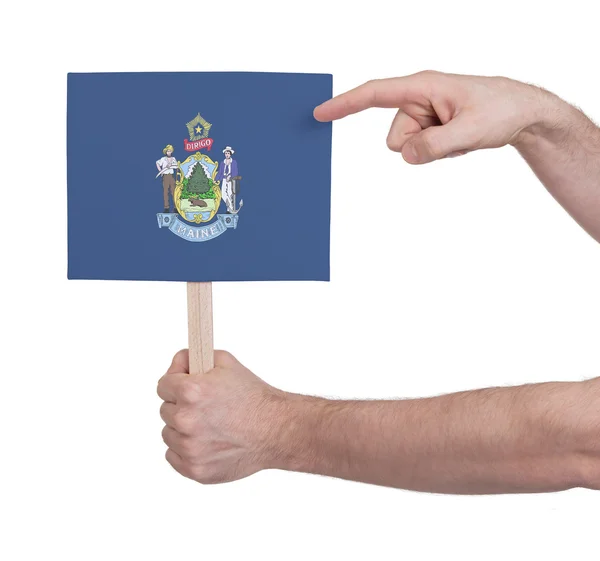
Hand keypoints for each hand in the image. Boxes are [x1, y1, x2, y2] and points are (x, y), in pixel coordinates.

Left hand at [157, 350, 287, 483]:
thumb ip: (194, 357)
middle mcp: (186, 420)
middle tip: (205, 407)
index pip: (162, 385)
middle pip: (165, 410)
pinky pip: (173, 456)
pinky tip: (206, 442)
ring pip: (169, 434)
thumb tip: (176, 363)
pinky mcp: (195, 470)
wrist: (276, 429)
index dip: (176, 383)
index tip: (186, 387)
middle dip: (181, 406)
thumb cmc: (254, 397)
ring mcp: (190, 448)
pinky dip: (185, 450)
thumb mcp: (226, 363)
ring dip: (182, 429)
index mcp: (191, 392)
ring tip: (209, 426)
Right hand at [314, 71, 556, 163]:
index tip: (320, 112)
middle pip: (394, 137)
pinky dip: (439, 151)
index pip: (373, 94)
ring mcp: (424, 115)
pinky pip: (419, 151)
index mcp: (422, 87)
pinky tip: (460, 139)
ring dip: (432, 150)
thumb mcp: (470, 131)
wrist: (522, 112)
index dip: (344, 104)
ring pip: (406, 147)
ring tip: (459, 137)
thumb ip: (434, 145)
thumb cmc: (500, 109)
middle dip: (418, 146)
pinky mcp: (430, 127)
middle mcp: (418, 99)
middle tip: (452, 137)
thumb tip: (405, 155)